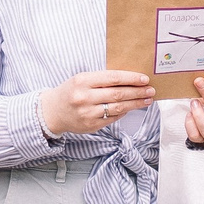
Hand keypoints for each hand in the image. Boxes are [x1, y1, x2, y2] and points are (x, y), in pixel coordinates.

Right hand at [41, 70, 155, 136]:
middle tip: (150, 90)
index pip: (112, 78)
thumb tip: (130, 80)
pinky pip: (113, 118)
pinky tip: (131, 108)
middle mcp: (84, 97)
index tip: (144, 79)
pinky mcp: (91, 125)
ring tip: (146, 100)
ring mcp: (88, 113)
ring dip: (135, 104)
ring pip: (118, 107)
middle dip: (137, 92)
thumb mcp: (81, 79)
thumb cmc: (71, 91)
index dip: (131, 78)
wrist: (53, 111)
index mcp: (82, 81)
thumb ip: (102, 79)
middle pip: (118, 94)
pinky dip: (123, 112)